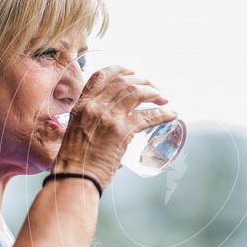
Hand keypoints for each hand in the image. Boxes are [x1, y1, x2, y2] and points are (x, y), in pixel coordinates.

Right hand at [51, 65, 176, 187]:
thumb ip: (92, 121)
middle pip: (124, 81)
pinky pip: (148, 116)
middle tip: (154, 88)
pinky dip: (163, 113)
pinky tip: (171, 114)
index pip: (102, 76)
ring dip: (154, 93)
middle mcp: (95, 106)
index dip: (120, 69)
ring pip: (137, 93)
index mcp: (82, 104)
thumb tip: (111, 122)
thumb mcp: (76, 130)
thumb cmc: (75, 161)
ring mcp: (109, 117)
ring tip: (163, 98)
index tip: (132, 71)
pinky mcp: (122, 131)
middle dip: (143, 81)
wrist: (74, 177)